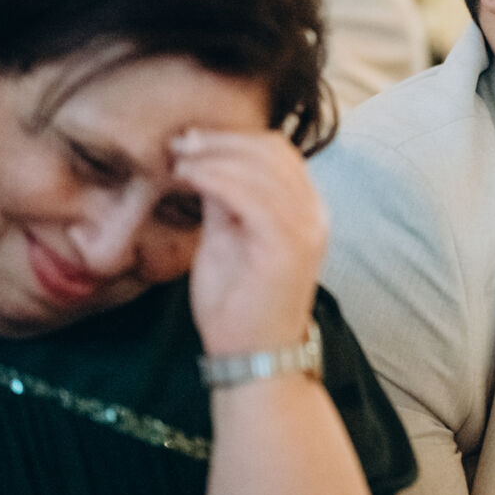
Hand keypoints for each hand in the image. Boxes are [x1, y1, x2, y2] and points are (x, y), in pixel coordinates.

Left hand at [170, 129, 326, 356]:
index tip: (192, 139)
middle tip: (181, 143)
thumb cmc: (237, 303)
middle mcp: (315, 213)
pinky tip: (188, 177)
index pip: (278, 152)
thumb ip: (224, 200)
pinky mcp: (287, 245)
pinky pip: (250, 194)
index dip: (235, 138)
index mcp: (306, 209)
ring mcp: (305, 228)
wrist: (252, 356)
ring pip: (262, 165)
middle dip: (222, 140)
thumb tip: (203, 161)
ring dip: (214, 155)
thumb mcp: (227, 237)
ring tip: (180, 159)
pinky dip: (215, 177)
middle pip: (273, 150)